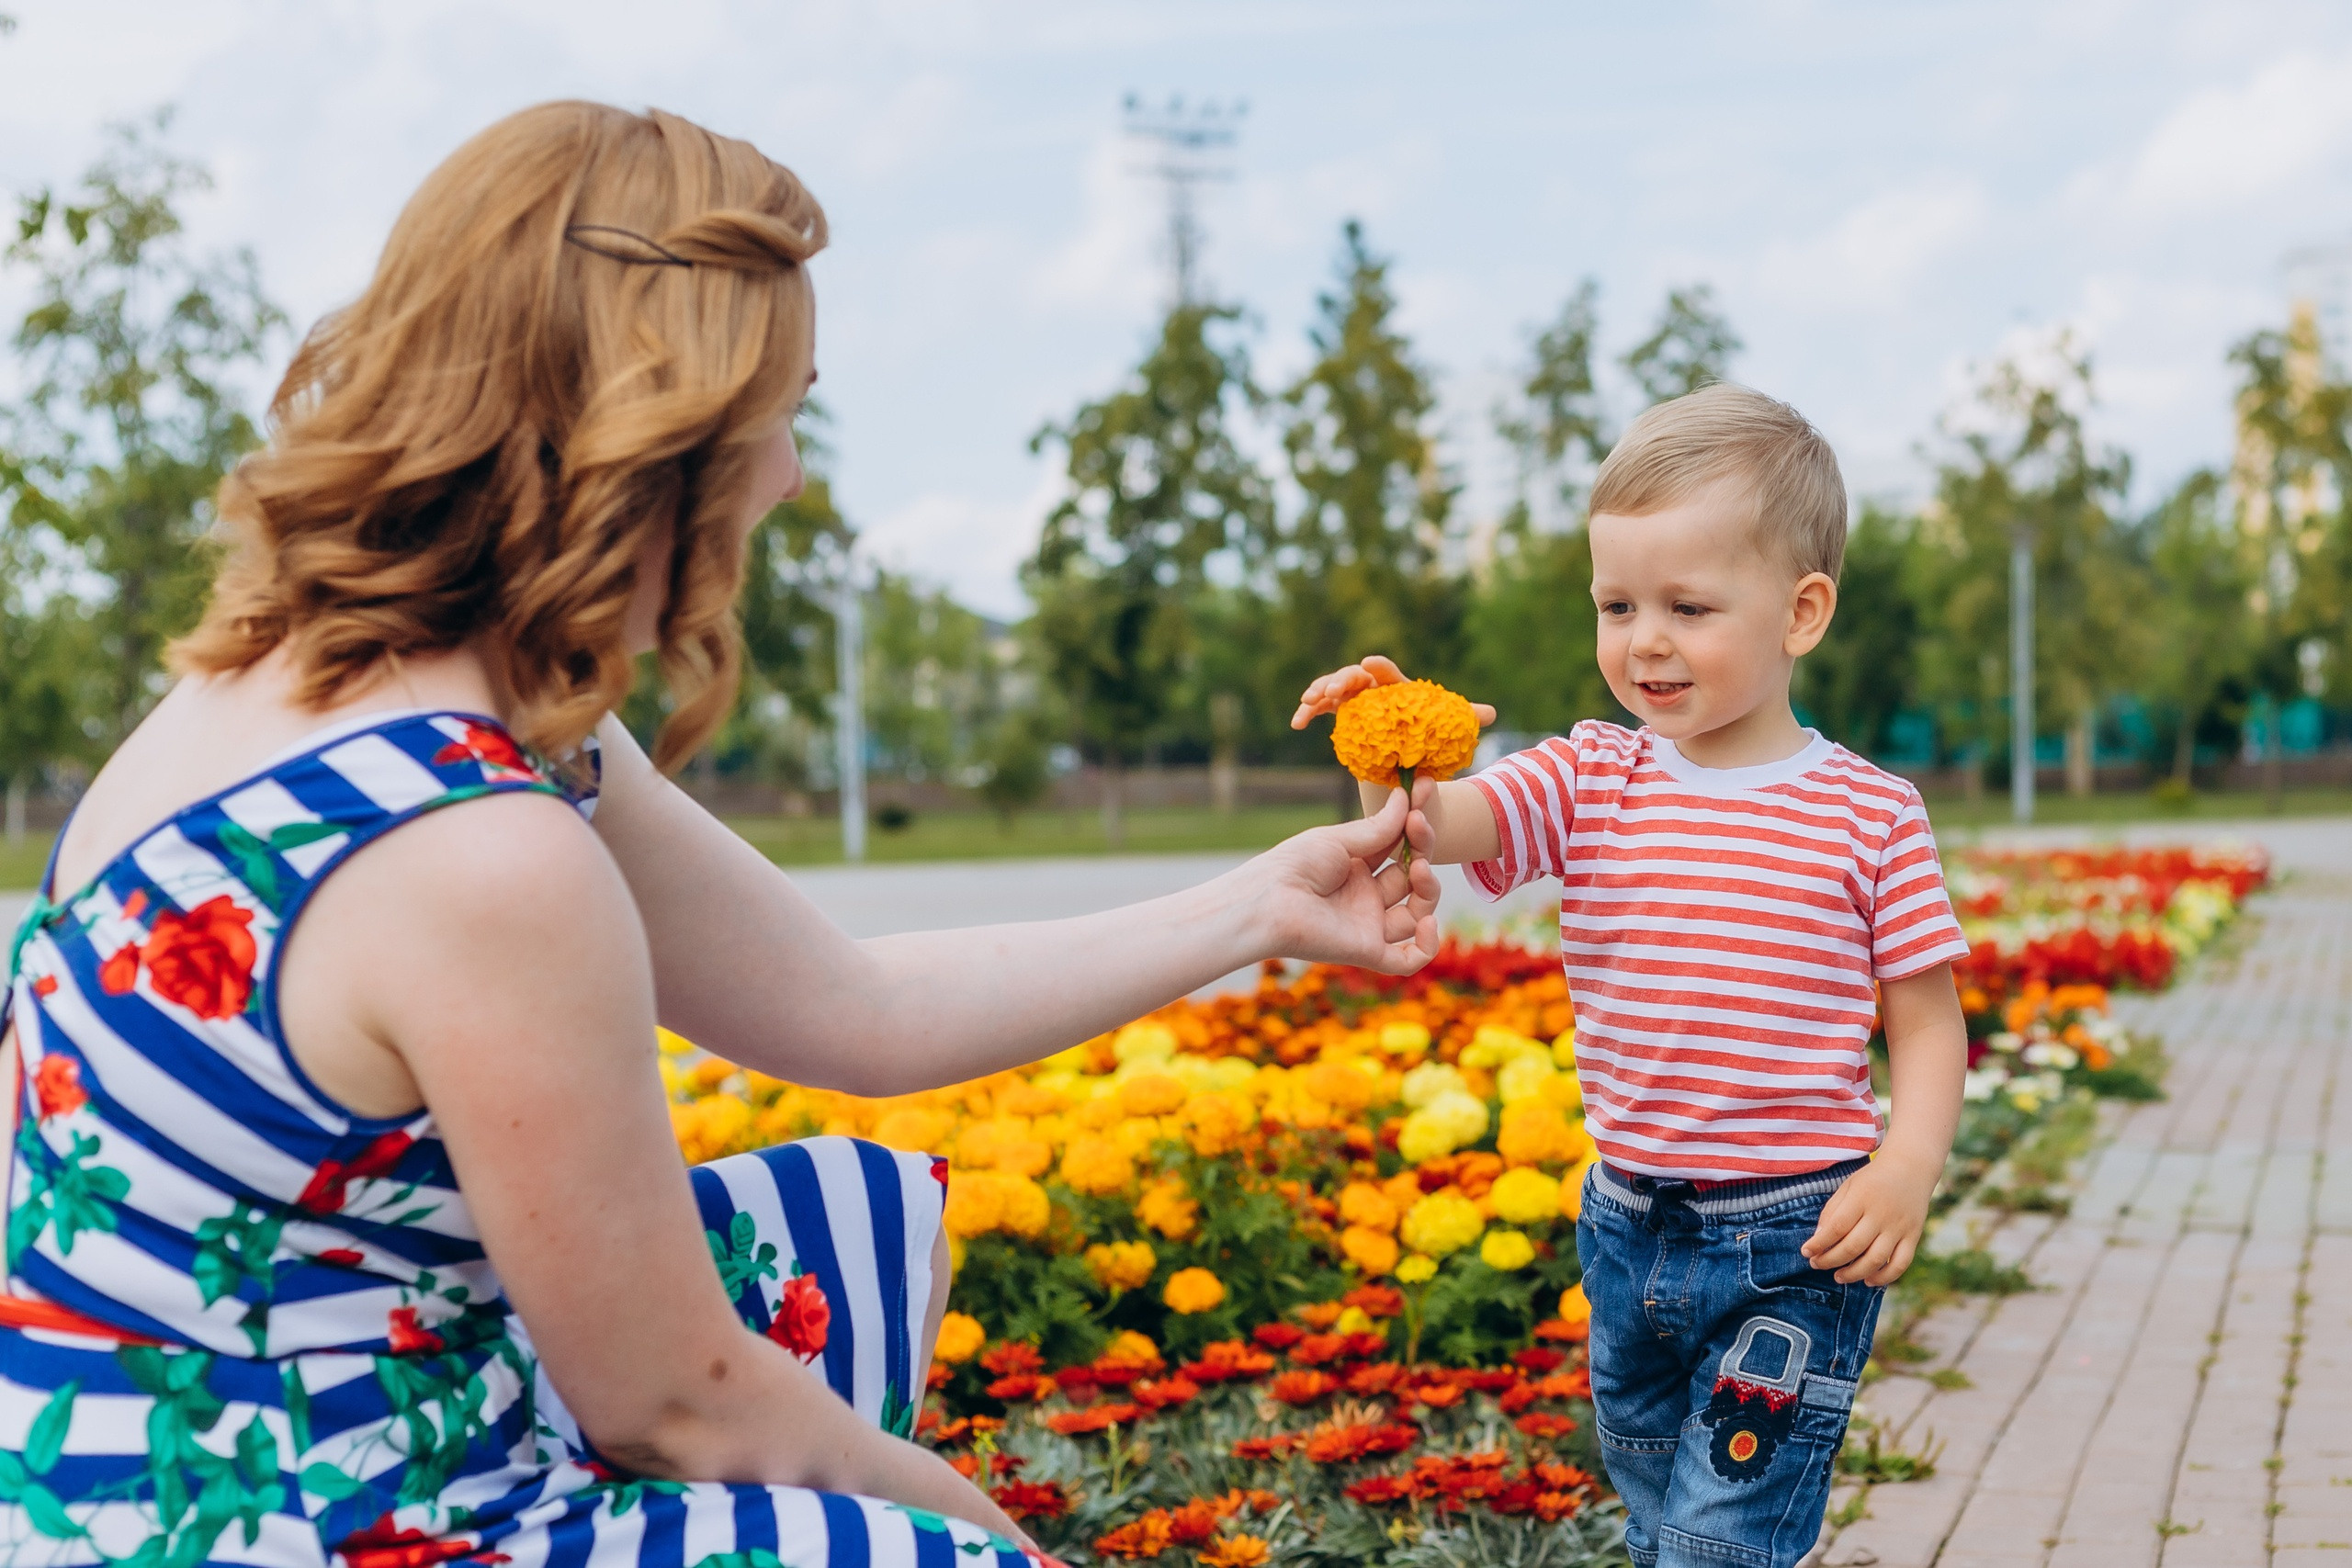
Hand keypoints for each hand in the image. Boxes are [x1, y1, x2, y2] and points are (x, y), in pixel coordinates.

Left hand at [1246, 787, 1439, 973]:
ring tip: (1417, 868)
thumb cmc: (1293, 865)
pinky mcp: (1367, 951)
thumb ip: (1377, 828)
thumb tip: (1405, 798)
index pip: (1397, 847)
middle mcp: (1364, 898)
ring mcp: (1367, 925)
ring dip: (1427, 890)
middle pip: (1410, 878)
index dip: (1414, 824)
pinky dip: (1427, 945)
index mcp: (1354, 869)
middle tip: (1418, 824)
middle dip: (1421, 849)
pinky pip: (1408, 959)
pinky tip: (1427, 921)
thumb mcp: (1338, 840)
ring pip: (1415, 915)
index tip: (1425, 790)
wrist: (1268, 900)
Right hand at [1289, 654, 1497, 730]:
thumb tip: (1492, 714)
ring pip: (1332, 688)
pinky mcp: (1338, 711)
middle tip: (1333, 691)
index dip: (1378, 666)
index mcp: (1394, 687)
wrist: (1403, 746)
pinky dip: (1307, 712)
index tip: (1369, 663)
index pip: (1386, 672)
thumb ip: (1465, 718)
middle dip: (1341, 679)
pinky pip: (1319, 708)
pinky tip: (1297, 723)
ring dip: (1319, 691)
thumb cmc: (1425, 732)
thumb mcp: (1445, 727)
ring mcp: (1352, 697)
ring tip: (1309, 703)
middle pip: (1353, 676)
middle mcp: (1371, 687)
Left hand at [1802, 1155, 1936, 1286]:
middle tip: (1816, 1264)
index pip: (1836, 1227)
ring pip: (1876, 1260)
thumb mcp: (1848, 1186)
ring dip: (1854, 1274)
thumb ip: (1832, 1211)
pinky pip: (1900, 1264)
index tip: (1806, 1252)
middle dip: (1830, 1260)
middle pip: (1853, 1246)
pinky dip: (1885, 1277)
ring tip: (1838, 1277)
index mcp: (1862, 1198)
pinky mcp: (1914, 1236)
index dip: (1819, 1244)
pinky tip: (1868, 1280)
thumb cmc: (1872, 1180)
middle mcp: (1882, 1214)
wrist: (1910, 1168)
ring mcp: (1899, 1227)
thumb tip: (1818, 1239)